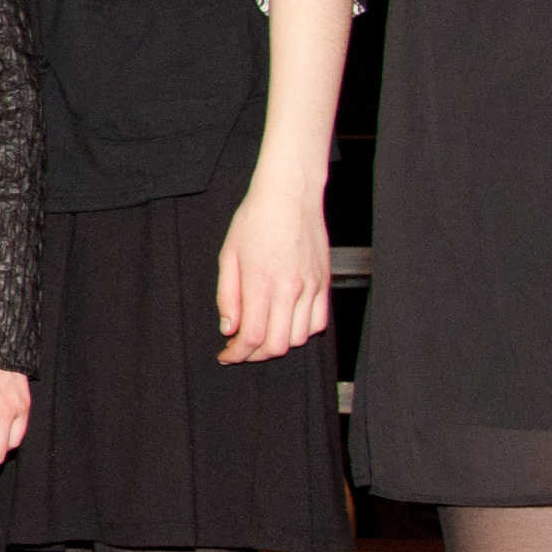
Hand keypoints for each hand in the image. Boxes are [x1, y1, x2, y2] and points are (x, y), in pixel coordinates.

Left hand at [213, 178, 332, 363]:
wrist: (290, 196)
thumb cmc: (256, 220)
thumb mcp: (228, 255)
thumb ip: (227, 296)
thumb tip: (229, 328)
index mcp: (261, 282)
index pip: (252, 335)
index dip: (237, 354)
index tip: (227, 355)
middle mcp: (290, 289)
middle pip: (277, 345)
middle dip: (255, 355)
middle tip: (241, 350)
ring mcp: (311, 287)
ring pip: (299, 338)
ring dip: (278, 344)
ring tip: (261, 336)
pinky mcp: (324, 284)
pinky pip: (318, 323)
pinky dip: (301, 332)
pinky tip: (285, 324)